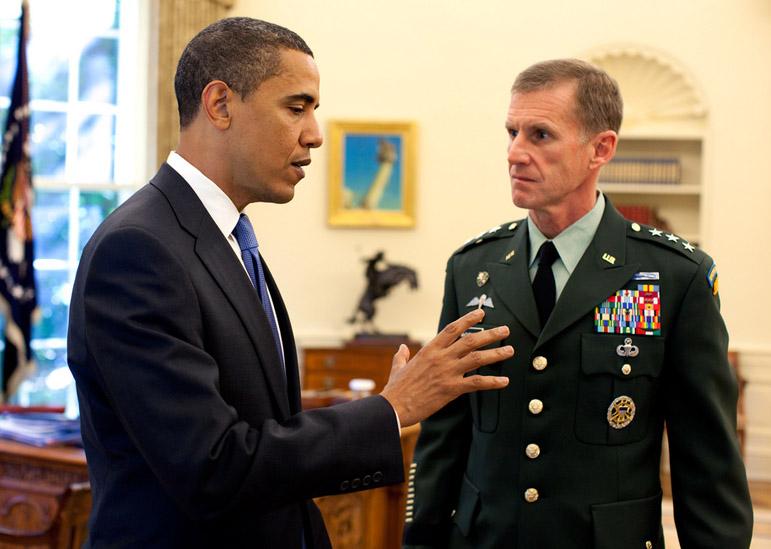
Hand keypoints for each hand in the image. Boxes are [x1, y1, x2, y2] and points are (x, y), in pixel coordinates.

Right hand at [380, 309, 511, 426]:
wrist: (394, 407)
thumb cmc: (395, 389)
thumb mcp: (397, 367)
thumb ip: (401, 356)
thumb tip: (402, 348)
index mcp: (429, 350)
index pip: (452, 329)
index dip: (468, 320)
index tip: (481, 314)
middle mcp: (440, 358)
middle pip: (470, 340)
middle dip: (490, 334)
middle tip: (505, 330)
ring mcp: (447, 372)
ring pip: (477, 359)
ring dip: (496, 354)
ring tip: (510, 351)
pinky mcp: (451, 389)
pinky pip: (476, 383)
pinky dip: (492, 382)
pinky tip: (505, 381)